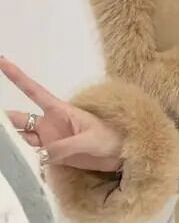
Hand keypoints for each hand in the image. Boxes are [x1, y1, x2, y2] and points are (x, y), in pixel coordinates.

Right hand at [0, 57, 123, 171]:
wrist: (122, 154)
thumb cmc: (110, 138)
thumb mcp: (89, 139)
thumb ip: (65, 146)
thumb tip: (42, 154)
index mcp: (60, 110)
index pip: (34, 90)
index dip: (17, 76)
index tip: (2, 61)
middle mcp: (50, 123)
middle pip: (19, 118)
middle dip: (4, 120)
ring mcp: (50, 139)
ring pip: (21, 137)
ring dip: (10, 141)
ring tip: (4, 147)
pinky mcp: (53, 154)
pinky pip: (32, 154)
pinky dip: (22, 157)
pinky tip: (13, 161)